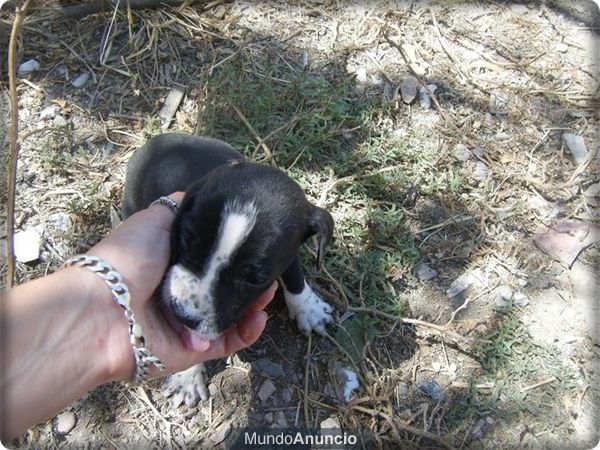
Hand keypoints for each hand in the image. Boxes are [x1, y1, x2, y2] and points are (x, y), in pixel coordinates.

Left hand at [85, 193, 275, 380]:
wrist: (105, 308)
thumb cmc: (129, 259)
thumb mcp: (154, 220)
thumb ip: (179, 210)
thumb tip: (200, 195)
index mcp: (174, 268)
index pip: (213, 263)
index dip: (236, 256)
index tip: (257, 247)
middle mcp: (183, 297)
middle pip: (226, 290)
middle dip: (251, 281)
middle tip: (267, 271)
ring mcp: (190, 325)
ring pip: (233, 316)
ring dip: (255, 305)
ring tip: (268, 291)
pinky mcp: (195, 350)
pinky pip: (229, 342)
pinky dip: (248, 332)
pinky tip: (259, 316)